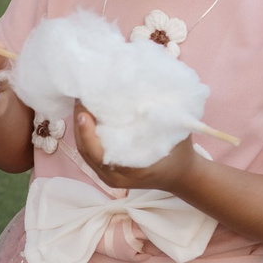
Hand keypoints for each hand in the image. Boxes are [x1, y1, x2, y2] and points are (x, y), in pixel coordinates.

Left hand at [72, 108, 195, 192]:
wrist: (182, 175)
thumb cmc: (180, 153)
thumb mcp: (174, 133)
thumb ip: (160, 115)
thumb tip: (147, 86)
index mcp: (131, 170)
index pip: (99, 153)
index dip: (87, 132)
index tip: (84, 111)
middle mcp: (116, 177)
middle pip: (86, 150)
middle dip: (80, 124)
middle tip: (81, 98)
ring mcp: (109, 176)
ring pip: (85, 152)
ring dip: (81, 128)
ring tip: (82, 104)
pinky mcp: (107, 172)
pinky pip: (90, 153)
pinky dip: (86, 135)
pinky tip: (87, 117)